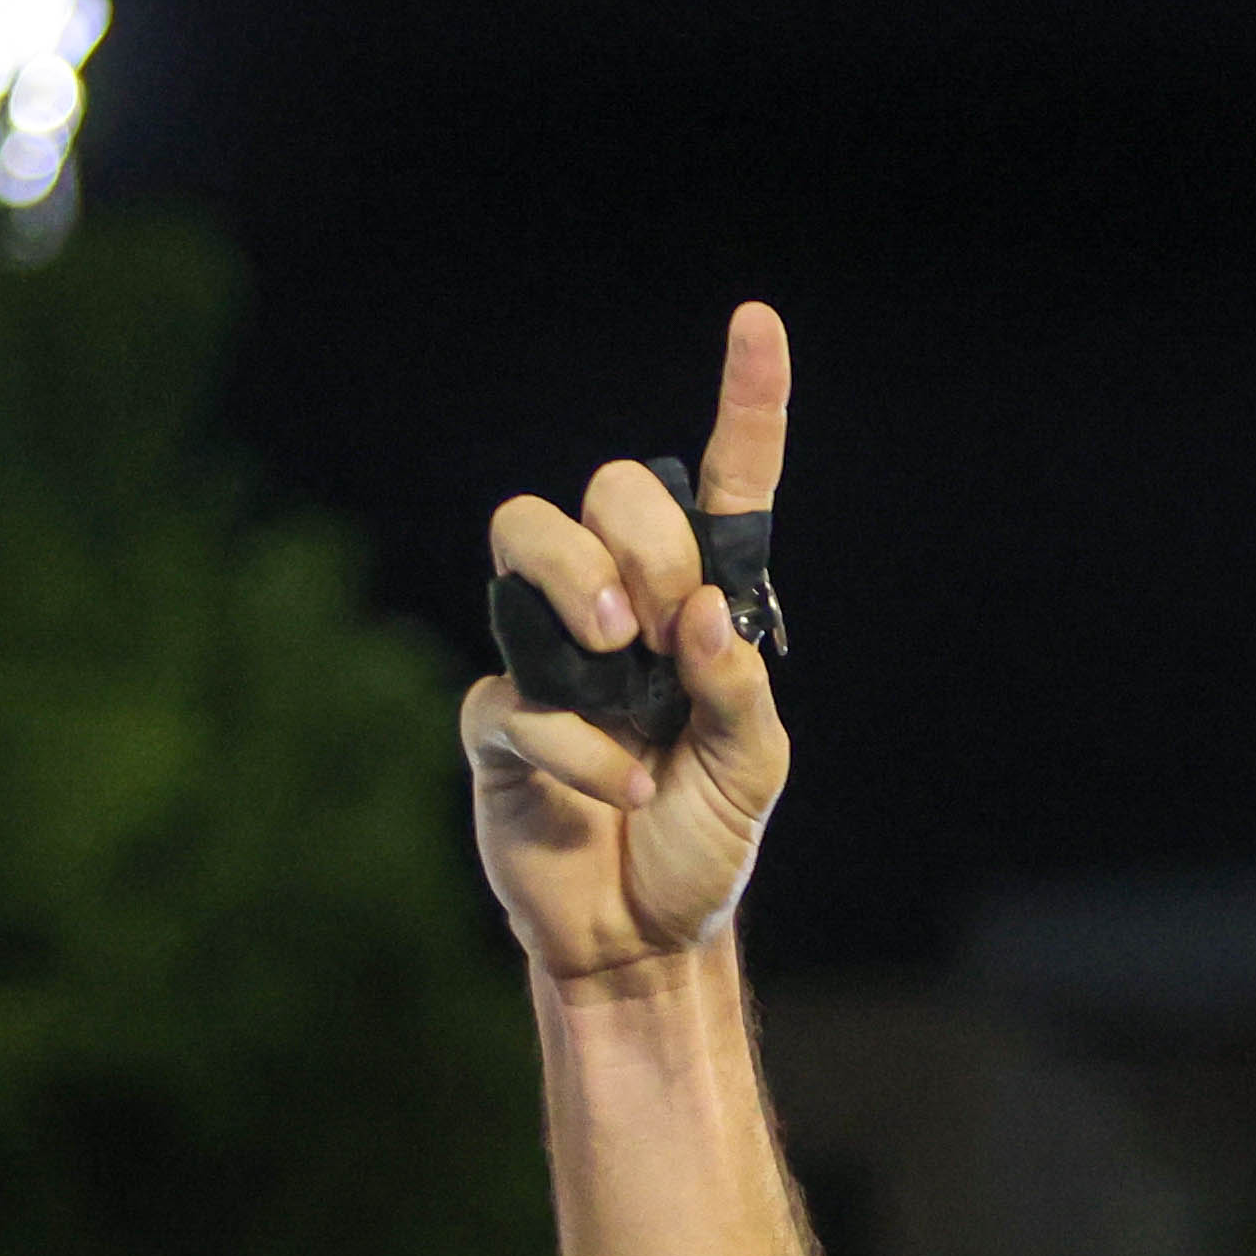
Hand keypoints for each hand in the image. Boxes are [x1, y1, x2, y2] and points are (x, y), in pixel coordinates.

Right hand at [463, 305, 794, 986]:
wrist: (643, 932)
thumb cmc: (706, 839)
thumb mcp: (755, 769)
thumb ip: (736, 687)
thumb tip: (699, 615)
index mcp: (702, 606)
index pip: (725, 487)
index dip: (748, 404)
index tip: (758, 323)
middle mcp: (621, 605)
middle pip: (609, 490)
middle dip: (645, 544)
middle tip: (661, 631)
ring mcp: (549, 649)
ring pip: (526, 533)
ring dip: (580, 581)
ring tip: (616, 654)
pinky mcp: (497, 710)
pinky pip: (516, 687)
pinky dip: (575, 743)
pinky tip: (615, 785)